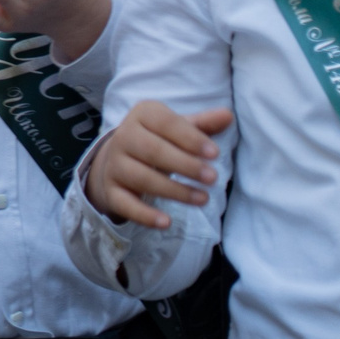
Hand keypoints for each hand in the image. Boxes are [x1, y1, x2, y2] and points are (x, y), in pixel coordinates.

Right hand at [82, 101, 231, 230]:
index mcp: (142, 115)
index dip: (190, 138)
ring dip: (175, 191)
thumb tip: (228, 116)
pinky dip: (144, 215)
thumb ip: (202, 125)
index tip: (215, 154)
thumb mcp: (177, 129)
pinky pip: (126, 204)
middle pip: (153, 151)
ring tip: (204, 199)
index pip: (165, 123)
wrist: (118, 161)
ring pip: (142, 179)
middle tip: (213, 178)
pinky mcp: (111, 191)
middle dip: (185, 165)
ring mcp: (115, 165)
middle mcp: (123, 137)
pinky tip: (166, 222)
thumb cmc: (158, 141)